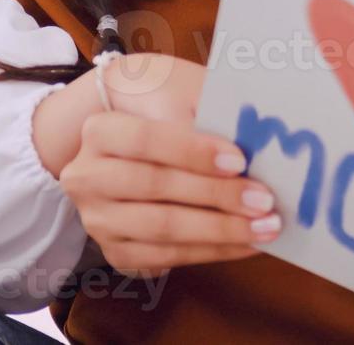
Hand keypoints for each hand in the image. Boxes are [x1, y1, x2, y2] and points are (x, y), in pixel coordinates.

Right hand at [57, 55, 280, 277]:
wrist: (133, 145)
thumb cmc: (166, 113)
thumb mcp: (180, 96)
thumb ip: (207, 114)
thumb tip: (253, 141)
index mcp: (100, 131)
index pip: (145, 139)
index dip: (192, 151)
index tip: (239, 160)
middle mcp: (88, 177)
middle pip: (155, 186)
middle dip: (216, 195)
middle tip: (264, 199)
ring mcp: (99, 219)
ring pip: (162, 228)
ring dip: (220, 230)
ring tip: (265, 226)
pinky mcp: (116, 251)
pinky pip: (168, 257)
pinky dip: (213, 251)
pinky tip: (248, 243)